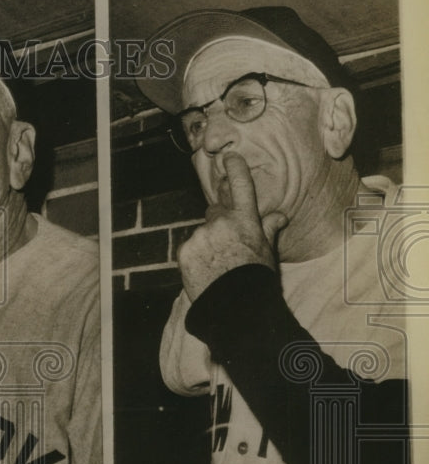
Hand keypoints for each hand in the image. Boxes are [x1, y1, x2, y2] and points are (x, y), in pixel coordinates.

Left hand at [177, 152, 287, 301]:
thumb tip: (279, 215)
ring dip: (206, 242)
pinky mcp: (184, 250)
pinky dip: (194, 256)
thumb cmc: (256, 279)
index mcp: (245, 220)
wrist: (235, 308)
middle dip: (218, 223)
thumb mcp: (268, 252)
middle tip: (227, 246)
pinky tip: (205, 270)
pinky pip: (189, 247)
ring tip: (217, 265)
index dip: (235, 169)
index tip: (228, 156)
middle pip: (214, 212)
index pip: (240, 187)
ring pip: (201, 232)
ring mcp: (201, 236)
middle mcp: (221, 223)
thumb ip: (269, 229)